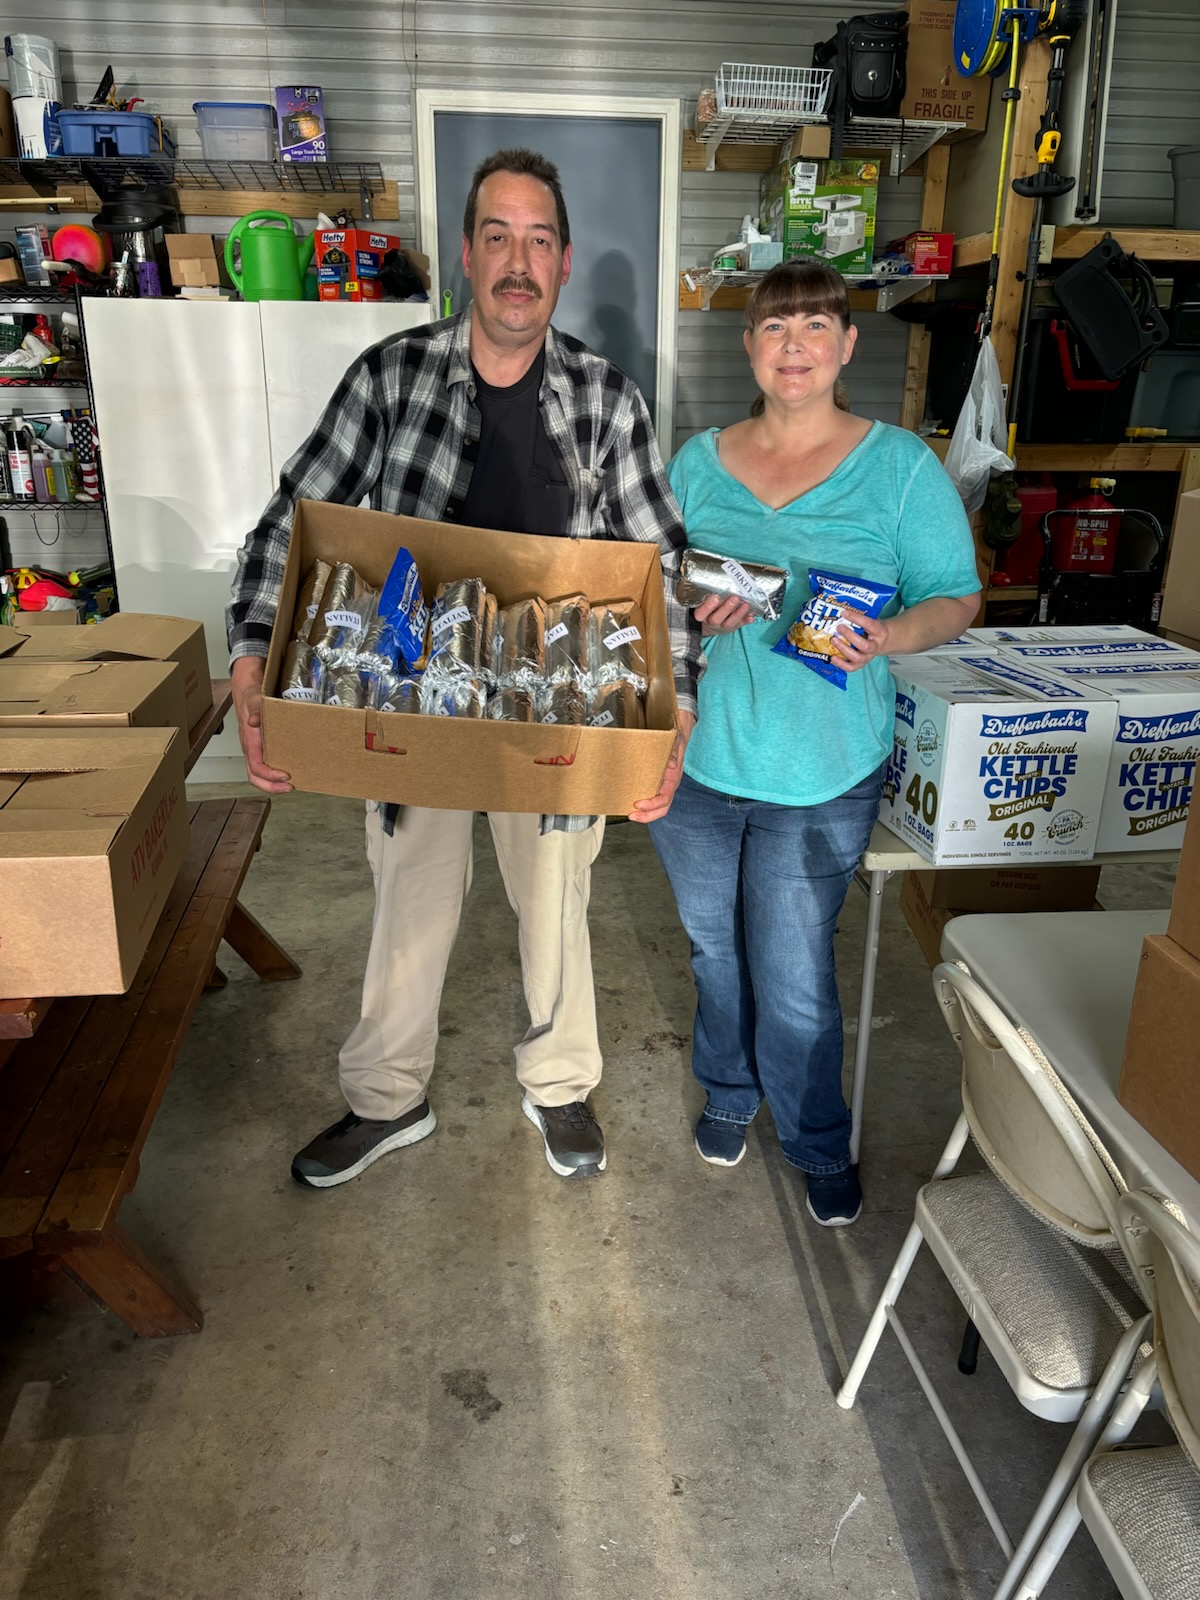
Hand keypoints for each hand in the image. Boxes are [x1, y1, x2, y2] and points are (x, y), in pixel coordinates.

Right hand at [231, 655, 292, 793]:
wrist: (246, 690)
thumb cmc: (251, 696)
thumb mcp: (254, 699)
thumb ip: (255, 709)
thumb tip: (254, 721)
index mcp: (249, 741)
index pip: (255, 766)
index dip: (269, 775)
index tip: (285, 775)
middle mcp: (250, 748)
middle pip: (255, 776)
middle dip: (271, 786)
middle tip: (290, 787)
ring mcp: (254, 749)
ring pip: (258, 774)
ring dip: (272, 783)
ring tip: (291, 785)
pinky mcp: (259, 747)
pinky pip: (264, 765)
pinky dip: (274, 774)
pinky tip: (289, 771)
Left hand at [628, 709, 695, 823]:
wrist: (678, 734)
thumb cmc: (675, 740)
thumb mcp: (675, 743)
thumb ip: (673, 752)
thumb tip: (672, 763)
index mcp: (673, 779)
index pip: (665, 798)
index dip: (652, 805)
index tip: (638, 804)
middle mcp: (669, 785)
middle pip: (662, 808)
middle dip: (647, 816)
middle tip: (631, 815)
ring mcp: (663, 786)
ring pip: (657, 807)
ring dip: (644, 813)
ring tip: (629, 813)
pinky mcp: (656, 783)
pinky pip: (651, 798)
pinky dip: (642, 804)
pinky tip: (630, 802)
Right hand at [695, 593, 755, 634]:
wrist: (711, 625)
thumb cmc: (707, 609)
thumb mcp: (702, 605)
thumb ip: (706, 597)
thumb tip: (716, 582)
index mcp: (702, 616)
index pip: (701, 614)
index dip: (707, 607)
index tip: (715, 597)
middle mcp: (711, 622)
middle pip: (716, 619)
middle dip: (726, 608)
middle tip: (735, 598)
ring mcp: (722, 626)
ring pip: (729, 623)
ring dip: (738, 614)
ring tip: (746, 604)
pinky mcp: (733, 627)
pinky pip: (739, 625)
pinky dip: (746, 620)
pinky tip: (752, 616)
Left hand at [829, 607, 890, 673]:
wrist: (881, 642)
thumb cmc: (872, 629)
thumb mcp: (871, 621)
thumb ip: (859, 618)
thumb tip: (840, 612)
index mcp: (880, 632)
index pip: (869, 625)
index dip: (856, 618)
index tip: (844, 613)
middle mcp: (875, 646)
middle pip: (863, 645)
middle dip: (849, 636)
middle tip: (839, 627)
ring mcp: (868, 657)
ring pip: (857, 657)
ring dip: (843, 649)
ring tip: (833, 640)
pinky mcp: (861, 664)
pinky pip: (851, 668)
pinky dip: (841, 664)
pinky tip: (832, 658)